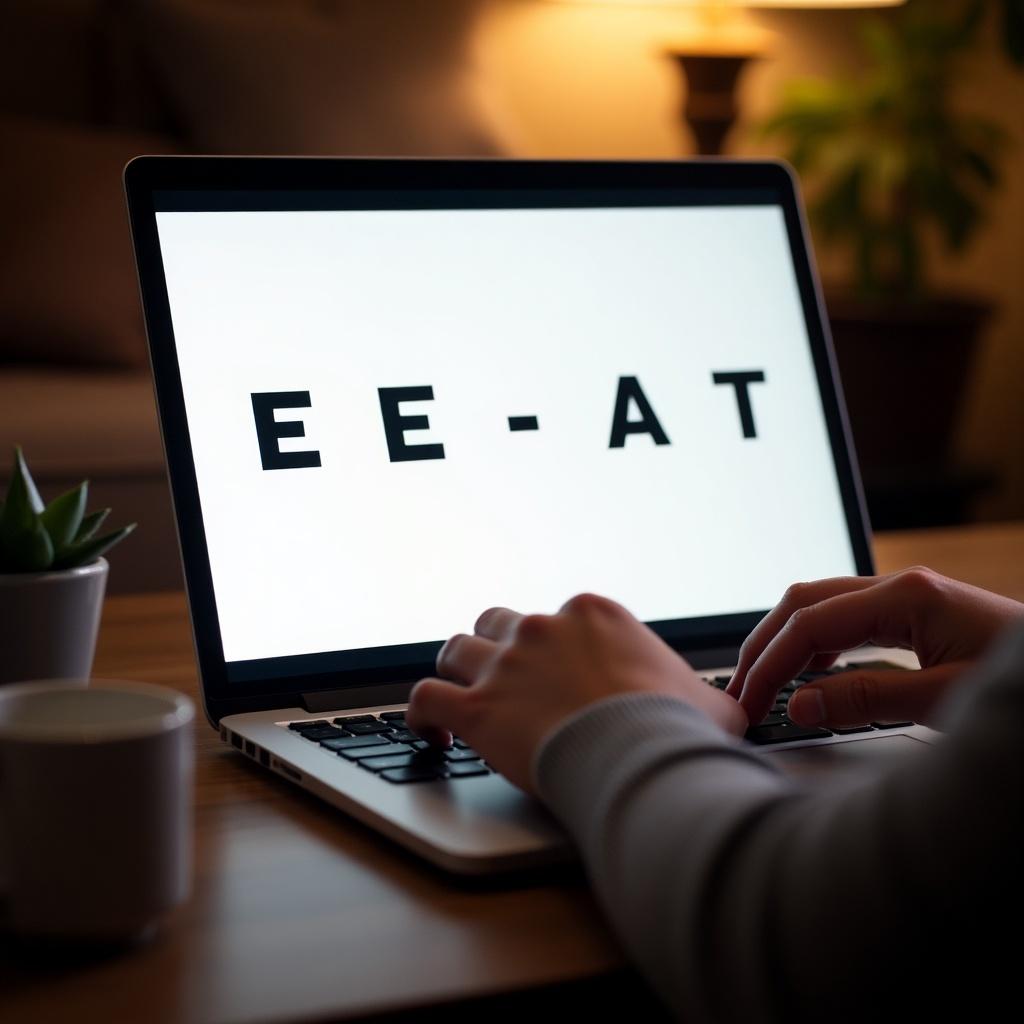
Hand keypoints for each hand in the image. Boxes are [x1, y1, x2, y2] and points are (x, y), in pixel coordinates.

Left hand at [406, 593, 747, 791]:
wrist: (642, 756)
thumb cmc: (676, 729)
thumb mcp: (710, 703)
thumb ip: (707, 697)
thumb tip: (729, 711)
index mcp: (592, 616)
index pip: (558, 618)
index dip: (552, 648)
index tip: (557, 676)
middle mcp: (541, 630)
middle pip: (499, 623)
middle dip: (497, 647)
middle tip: (504, 678)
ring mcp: (505, 666)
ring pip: (456, 649)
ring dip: (456, 670)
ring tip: (460, 693)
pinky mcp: (477, 708)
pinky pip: (425, 698)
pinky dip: (421, 714)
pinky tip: (429, 732)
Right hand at [726, 567, 1023, 728]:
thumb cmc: (1022, 687)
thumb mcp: (943, 701)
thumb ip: (866, 699)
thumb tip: (800, 705)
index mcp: (905, 597)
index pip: (810, 624)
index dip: (771, 663)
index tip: (748, 700)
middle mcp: (900, 586)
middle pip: (804, 602)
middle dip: (765, 644)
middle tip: (740, 689)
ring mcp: (906, 594)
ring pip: (821, 603)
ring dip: (785, 640)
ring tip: (764, 682)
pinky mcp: (914, 610)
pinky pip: (846, 615)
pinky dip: (815, 642)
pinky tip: (809, 672)